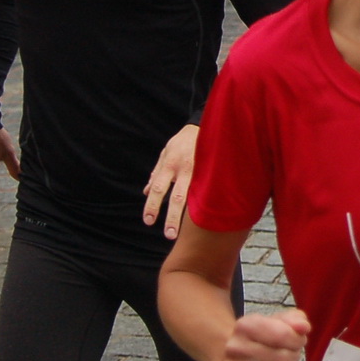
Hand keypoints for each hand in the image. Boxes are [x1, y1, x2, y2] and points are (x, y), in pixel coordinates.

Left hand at [143, 124, 199, 239]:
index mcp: (169, 166)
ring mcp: (200, 170)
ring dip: (191, 213)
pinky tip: (209, 216)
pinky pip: (208, 188)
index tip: (149, 221)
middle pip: (177, 197)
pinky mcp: (213, 171)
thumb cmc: (183, 142)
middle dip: (173, 217)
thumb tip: (146, 192)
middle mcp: (184, 169)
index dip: (152, 206)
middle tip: (169, 235)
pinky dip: (206, 202)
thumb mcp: (166, 154)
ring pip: (195, 194)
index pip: (157, 189)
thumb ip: (156, 173)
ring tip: (192, 230)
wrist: (205, 125)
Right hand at [218, 309, 311, 360]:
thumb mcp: (279, 320)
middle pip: (279, 358)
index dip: (297, 340)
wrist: (232, 351)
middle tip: (291, 354)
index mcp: (246, 325)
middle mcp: (235, 347)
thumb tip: (304, 327)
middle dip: (293, 357)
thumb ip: (295, 320)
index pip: (282, 335)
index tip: (299, 340)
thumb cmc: (261, 335)